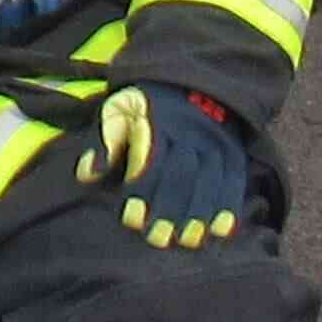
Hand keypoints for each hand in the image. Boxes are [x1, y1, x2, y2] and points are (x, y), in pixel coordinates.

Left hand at [76, 86, 249, 248]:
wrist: (187, 81)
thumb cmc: (143, 105)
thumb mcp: (118, 110)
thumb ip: (103, 143)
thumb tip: (86, 175)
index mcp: (157, 121)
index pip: (151, 159)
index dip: (142, 190)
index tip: (132, 219)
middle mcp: (190, 132)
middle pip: (182, 173)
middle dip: (170, 208)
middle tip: (159, 238)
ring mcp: (215, 141)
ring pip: (210, 179)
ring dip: (200, 213)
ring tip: (189, 241)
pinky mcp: (233, 151)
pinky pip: (235, 179)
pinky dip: (230, 205)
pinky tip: (221, 230)